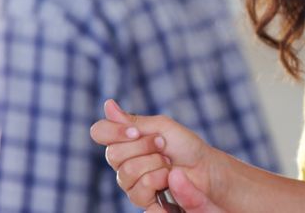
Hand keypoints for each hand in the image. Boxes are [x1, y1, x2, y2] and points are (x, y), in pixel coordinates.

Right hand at [91, 99, 223, 209]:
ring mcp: (130, 181)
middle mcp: (123, 160)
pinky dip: (159, 179)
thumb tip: (107, 105)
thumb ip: (133, 120)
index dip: (114, 131)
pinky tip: (168, 177)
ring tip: (168, 162)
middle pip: (113, 154)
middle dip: (144, 146)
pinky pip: (139, 189)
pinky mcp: (141, 198)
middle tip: (162, 145)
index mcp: (125, 140)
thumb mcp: (161, 127)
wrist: (204, 168)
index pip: (99, 132)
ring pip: (127, 172)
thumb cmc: (185, 145)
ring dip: (154, 163)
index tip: (135, 132)